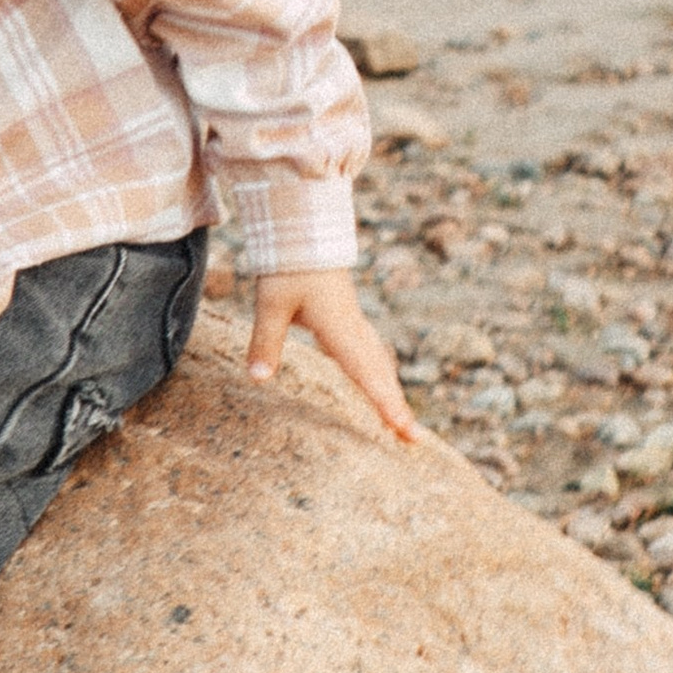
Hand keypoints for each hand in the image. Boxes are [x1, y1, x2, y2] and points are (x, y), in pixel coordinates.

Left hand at [243, 269, 417, 442]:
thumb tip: (258, 378)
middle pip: (380, 374)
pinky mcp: (347, 321)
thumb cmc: (289, 267)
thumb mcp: (271, 303)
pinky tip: (377, 386)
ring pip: (378, 364)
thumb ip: (266, 341)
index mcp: (340, 327)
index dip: (385, 402)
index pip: (366, 372)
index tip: (403, 428)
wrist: (303, 232)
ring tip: (402, 424)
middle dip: (396, 407)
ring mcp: (353, 324)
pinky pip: (369, 355)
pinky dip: (378, 376)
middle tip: (413, 440)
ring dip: (390, 393)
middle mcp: (353, 329)